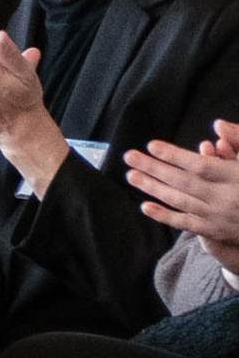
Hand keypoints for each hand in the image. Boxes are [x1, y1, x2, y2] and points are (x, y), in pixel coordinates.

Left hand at [126, 120, 238, 271]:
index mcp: (238, 177)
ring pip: (180, 202)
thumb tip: (217, 125)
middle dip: (154, 169)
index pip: (200, 166)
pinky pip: (186, 224)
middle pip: (183, 182)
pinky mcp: (217, 231)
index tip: (152, 146)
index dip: (174, 156)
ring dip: (153, 189)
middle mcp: (226, 199)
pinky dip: (164, 216)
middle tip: (129, 157)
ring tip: (131, 176)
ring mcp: (219, 217)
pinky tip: (145, 207)